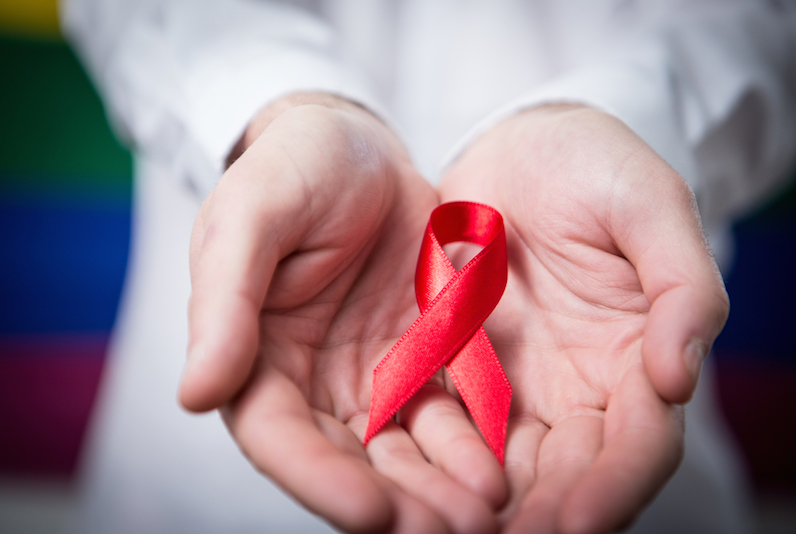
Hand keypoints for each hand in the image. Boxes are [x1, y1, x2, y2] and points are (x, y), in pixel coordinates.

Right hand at [179, 94, 505, 533]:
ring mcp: (373, 371)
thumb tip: (195, 393)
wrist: (355, 142)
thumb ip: (225, 301)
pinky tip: (505, 463)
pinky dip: (474, 440)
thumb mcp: (251, 216)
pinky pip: (450, 406)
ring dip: (442, 486)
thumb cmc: (290, 168)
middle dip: (396, 503)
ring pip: (405, 448)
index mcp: (256, 355)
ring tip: (487, 512)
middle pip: (350, 459)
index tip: (373, 513)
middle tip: (449, 532)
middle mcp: (313, 380)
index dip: (320, 479)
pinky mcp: (424, 355)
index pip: (279, 436)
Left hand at [438, 105, 728, 533]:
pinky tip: (413, 482)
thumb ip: (681, 284)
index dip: (613, 485)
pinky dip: (438, 458)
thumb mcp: (649, 204)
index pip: (636, 442)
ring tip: (449, 529)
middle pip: (570, 470)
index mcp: (637, 356)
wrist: (517, 142)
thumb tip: (679, 376)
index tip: (578, 522)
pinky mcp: (461, 364)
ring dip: (484, 503)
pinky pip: (450, 420)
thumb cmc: (593, 164)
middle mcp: (580, 385)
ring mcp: (518, 380)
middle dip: (543, 513)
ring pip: (508, 461)